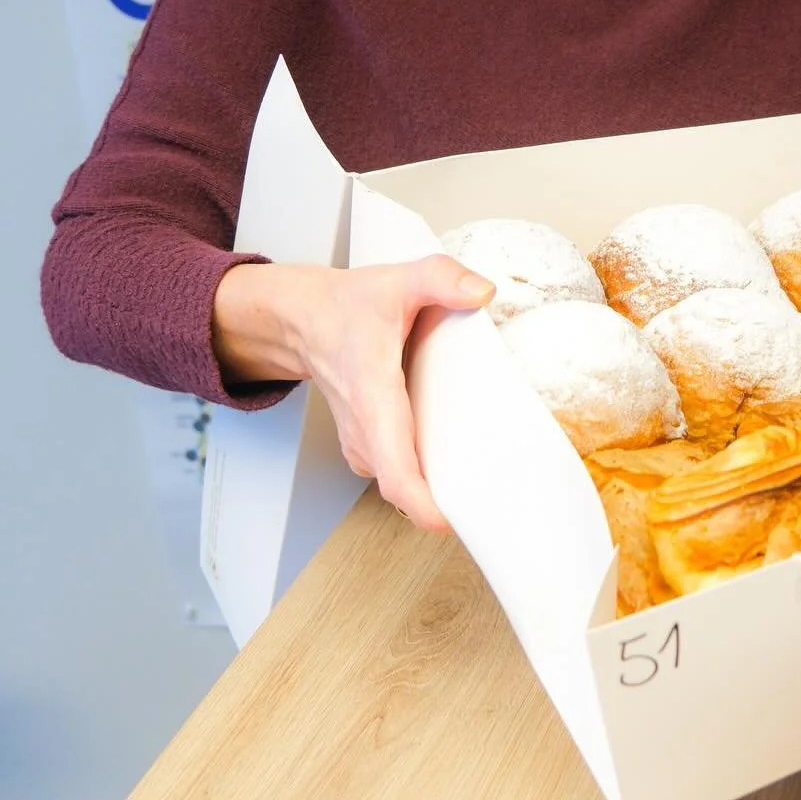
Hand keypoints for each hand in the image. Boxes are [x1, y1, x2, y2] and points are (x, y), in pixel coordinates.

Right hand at [212, 256, 494, 530]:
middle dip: (448, 500)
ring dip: (439, 485)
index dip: (420, 502)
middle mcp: (365, 431)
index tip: (449, 521)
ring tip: (486, 476)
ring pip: (403, 482)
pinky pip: (400, 473)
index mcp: (373, 396)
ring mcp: (364, 445)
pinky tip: (458, 456)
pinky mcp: (369, 448)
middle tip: (497, 497)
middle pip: (405, 488)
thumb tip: (482, 292)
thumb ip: (441, 278)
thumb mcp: (398, 280)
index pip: (394, 469)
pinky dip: (427, 473)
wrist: (303, 320)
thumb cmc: (347, 307)